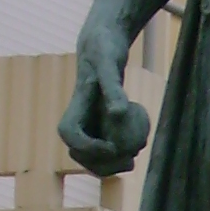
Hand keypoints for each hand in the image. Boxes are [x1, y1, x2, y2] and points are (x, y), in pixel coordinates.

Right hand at [59, 0, 150, 175]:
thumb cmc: (104, 51)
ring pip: (94, 157)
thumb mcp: (109, 64)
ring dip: (112, 165)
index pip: (72, 138)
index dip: (89, 149)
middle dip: (103, 165)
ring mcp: (88, 127)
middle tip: (129, 162)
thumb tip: (118, 113)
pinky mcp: (100, 128)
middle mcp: (77, 123)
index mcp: (72, 110)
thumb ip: (113, 88)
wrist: (103, 45)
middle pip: (82, 155)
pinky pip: (107, 150)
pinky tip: (137, 146)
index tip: (113, 148)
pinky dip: (120, 154)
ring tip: (133, 159)